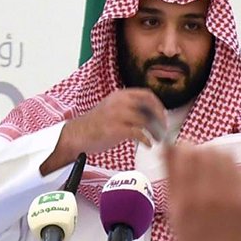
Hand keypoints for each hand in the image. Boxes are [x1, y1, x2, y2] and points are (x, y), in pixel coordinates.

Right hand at [43, 89, 166, 172]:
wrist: (77, 135)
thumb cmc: (96, 125)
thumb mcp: (112, 108)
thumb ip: (129, 108)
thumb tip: (150, 115)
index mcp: (120, 95)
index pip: (146, 95)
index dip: (158, 105)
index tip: (162, 116)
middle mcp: (120, 102)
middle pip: (149, 107)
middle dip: (160, 119)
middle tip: (163, 129)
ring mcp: (118, 115)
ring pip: (146, 121)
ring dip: (155, 132)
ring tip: (156, 140)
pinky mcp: (116, 129)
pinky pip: (139, 133)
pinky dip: (146, 140)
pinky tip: (148, 145)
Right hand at [166, 142, 240, 240]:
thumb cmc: (191, 239)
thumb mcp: (172, 209)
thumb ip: (170, 175)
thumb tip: (167, 146)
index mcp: (187, 198)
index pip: (188, 154)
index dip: (185, 148)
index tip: (183, 152)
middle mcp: (211, 194)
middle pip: (208, 151)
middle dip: (200, 152)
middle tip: (198, 162)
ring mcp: (233, 196)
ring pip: (227, 157)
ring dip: (217, 158)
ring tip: (212, 172)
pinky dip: (232, 172)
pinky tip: (226, 183)